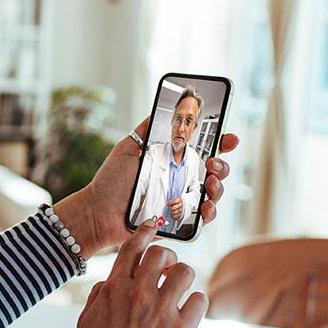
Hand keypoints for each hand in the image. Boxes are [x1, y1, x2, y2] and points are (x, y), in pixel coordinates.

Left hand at [55, 117, 238, 256]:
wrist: (98, 211)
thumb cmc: (111, 181)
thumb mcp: (128, 148)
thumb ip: (146, 130)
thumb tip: (160, 107)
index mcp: (172, 161)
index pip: (202, 150)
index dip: (220, 143)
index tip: (230, 138)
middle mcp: (180, 180)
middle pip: (214, 172)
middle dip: (222, 166)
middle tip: (213, 163)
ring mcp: (181, 201)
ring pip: (213, 194)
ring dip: (218, 187)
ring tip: (210, 182)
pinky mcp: (178, 221)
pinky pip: (201, 218)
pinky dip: (209, 212)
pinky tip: (205, 205)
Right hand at [77, 220, 206, 327]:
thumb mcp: (86, 322)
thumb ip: (99, 295)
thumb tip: (111, 281)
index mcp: (115, 289)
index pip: (133, 247)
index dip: (145, 232)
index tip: (153, 226)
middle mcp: (140, 294)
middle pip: (163, 254)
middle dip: (168, 257)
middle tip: (167, 269)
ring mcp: (163, 310)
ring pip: (186, 272)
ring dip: (184, 277)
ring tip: (180, 289)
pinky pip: (201, 299)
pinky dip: (198, 301)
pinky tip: (190, 310)